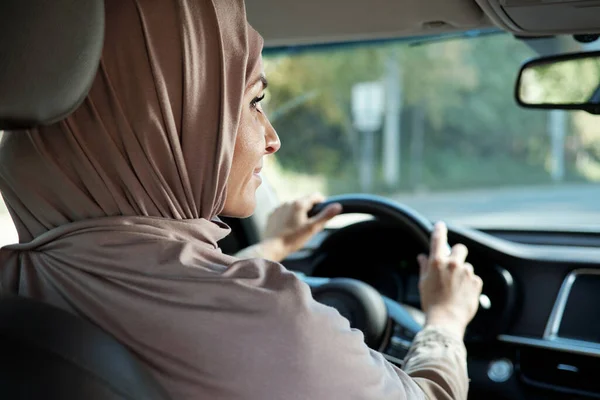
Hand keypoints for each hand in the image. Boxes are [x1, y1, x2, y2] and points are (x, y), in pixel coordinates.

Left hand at [259, 193, 341, 261]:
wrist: (272, 247)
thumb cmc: (293, 239)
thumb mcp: (312, 228)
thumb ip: (325, 216)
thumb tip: (338, 206)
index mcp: (299, 204)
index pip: (315, 196)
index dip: (322, 202)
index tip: (324, 212)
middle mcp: (288, 202)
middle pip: (304, 201)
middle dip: (310, 210)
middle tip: (312, 224)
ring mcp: (279, 208)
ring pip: (293, 206)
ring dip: (299, 213)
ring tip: (299, 227)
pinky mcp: (272, 215)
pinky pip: (284, 212)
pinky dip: (288, 217)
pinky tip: (289, 228)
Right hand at [417, 222, 482, 338]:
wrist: (446, 320)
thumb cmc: (431, 302)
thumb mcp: (423, 283)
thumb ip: (424, 267)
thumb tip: (422, 257)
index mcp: (437, 262)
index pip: (438, 239)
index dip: (439, 230)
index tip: (440, 225)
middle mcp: (453, 264)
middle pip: (459, 248)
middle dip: (456, 253)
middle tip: (452, 263)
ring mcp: (466, 273)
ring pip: (467, 266)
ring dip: (462, 272)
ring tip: (455, 287)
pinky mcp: (476, 283)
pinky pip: (473, 278)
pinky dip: (469, 283)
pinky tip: (462, 293)